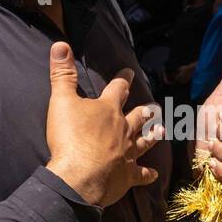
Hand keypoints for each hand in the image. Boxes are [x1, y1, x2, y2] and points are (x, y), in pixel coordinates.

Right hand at [45, 41, 161, 206]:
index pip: (118, 89)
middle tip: (153, 107)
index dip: (123, 79)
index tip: (129, 72)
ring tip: (160, 131)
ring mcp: (127, 153)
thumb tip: (60, 45)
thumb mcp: (61, 101)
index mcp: (108, 110)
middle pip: (137, 117)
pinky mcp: (127, 175)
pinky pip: (141, 174)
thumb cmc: (70, 138)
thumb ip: (62, 74)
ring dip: (152, 137)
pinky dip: (148, 174)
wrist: (79, 177)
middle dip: (144, 111)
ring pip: (144, 142)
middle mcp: (123, 129)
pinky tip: (155, 174)